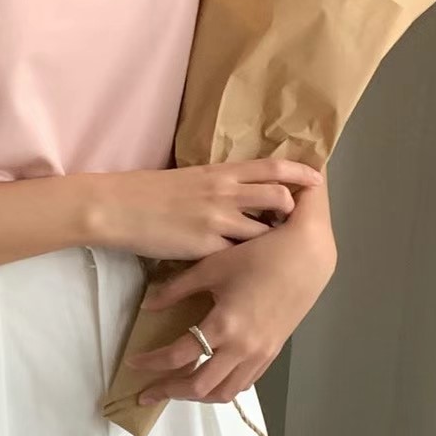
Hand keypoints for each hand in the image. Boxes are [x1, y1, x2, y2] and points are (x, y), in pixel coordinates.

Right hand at [97, 160, 322, 261]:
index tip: (318, 178)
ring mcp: (218, 221)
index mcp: (221, 172)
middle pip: (278, 197)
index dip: (300, 172)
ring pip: (263, 230)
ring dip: (271, 241)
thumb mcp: (188, 178)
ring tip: (273, 251)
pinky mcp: (206, 247)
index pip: (273, 167)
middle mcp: (226, 193)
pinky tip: (244, 268)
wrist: (118, 207)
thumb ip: (215, 183)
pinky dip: (245, 262)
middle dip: (293, 211)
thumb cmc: (146, 191)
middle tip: (297, 223)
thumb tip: (234, 191)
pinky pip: (237, 256)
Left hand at [126, 192, 336, 403]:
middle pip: (201, 387)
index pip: (178, 356)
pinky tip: (210, 376)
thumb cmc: (258, 255)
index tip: (132, 362)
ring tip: (176, 388)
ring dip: (197, 395)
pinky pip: (244, 382)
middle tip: (147, 392)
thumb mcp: (211, 267)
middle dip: (170, 392)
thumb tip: (147, 306)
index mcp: (224, 325)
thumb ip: (176, 289)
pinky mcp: (272, 352)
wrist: (307, 256)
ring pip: (225, 392)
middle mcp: (243, 348)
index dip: (151, 363)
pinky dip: (222, 386)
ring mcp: (261, 354)